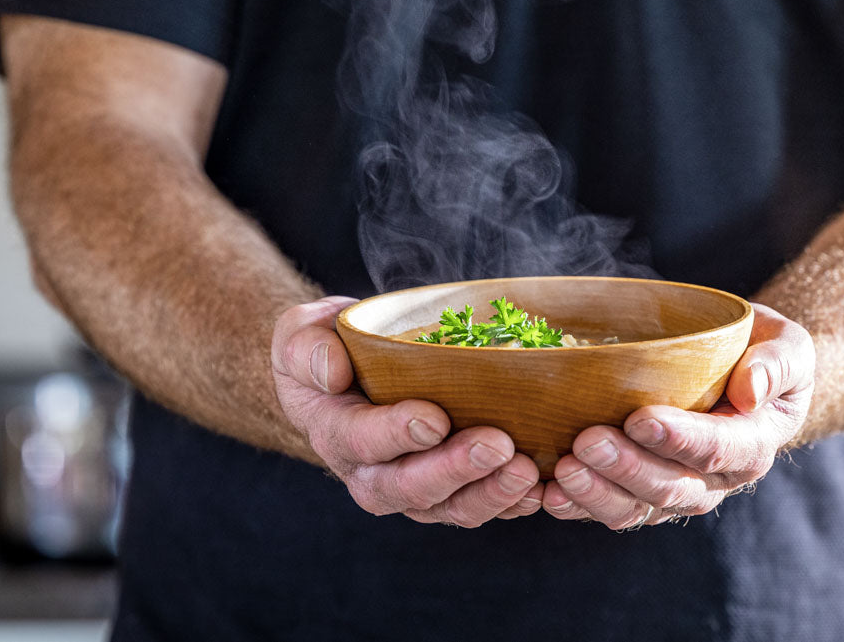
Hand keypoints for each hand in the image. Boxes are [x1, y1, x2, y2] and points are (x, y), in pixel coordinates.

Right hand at [271, 296, 542, 525]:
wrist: (348, 378)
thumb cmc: (329, 349)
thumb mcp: (301, 335)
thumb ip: (307, 348)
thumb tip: (332, 372)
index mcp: (335, 433)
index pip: (362, 441)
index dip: (397, 433)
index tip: (434, 418)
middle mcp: (372, 474)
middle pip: (410, 488)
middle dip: (455, 469)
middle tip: (497, 444)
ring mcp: (414, 490)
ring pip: (450, 508)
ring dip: (491, 493)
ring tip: (527, 470)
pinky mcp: (450, 492)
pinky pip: (481, 508)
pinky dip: (511, 504)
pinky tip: (541, 489)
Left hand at [541, 303, 813, 528]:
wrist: (746, 374)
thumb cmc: (762, 351)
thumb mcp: (786, 344)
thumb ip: (777, 363)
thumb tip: (751, 389)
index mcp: (754, 442)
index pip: (718, 449)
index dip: (679, 438)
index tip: (640, 418)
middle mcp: (718, 480)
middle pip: (672, 487)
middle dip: (627, 468)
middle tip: (585, 442)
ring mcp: (678, 490)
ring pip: (638, 509)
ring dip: (598, 493)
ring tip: (561, 471)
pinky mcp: (644, 492)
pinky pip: (614, 509)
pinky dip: (580, 506)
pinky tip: (548, 494)